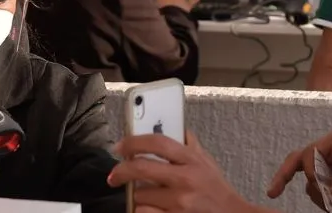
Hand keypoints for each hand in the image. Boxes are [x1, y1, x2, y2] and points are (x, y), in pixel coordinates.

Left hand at [108, 132, 256, 212]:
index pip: (157, 142)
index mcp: (192, 160)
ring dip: (136, 196)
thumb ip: (190, 144)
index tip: (120, 146)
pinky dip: (141, 210)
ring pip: (140, 195)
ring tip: (143, 196)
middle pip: (141, 168)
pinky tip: (147, 208)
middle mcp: (185, 179)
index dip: (133, 142)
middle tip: (114, 175)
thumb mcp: (207, 162)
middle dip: (121, 171)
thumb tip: (175, 126)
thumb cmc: (217, 190)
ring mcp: (179, 202)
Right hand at [267, 132, 331, 207]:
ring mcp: (326, 165)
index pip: (310, 153)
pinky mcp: (329, 177)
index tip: (321, 186)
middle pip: (297, 159)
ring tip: (329, 206)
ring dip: (313, 193)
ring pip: (305, 177)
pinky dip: (319, 198)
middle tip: (272, 193)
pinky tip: (331, 207)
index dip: (311, 170)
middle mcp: (325, 151)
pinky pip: (315, 187)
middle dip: (284, 175)